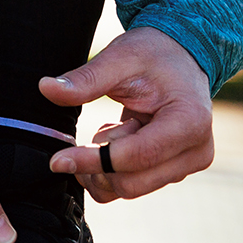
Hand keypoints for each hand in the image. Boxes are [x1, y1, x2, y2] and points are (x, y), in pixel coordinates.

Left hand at [42, 25, 213, 202]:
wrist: (180, 57)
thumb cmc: (153, 54)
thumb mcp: (118, 59)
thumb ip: (85, 79)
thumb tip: (45, 88)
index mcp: (189, 123)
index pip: (133, 158)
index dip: (90, 161)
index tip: (56, 159)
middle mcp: (196, 152)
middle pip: (131, 184)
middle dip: (99, 162)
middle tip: (101, 126)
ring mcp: (189, 165)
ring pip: (129, 189)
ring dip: (105, 164)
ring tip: (114, 126)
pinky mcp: (176, 171)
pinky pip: (133, 186)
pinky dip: (112, 168)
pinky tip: (118, 138)